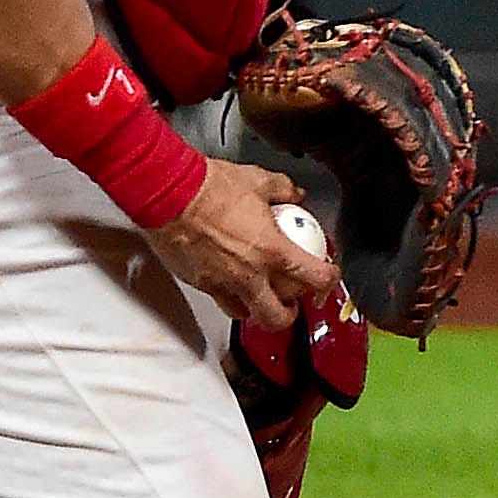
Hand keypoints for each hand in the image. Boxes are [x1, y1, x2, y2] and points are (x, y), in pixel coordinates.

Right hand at [149, 156, 343, 331]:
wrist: (169, 192)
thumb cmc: (209, 186)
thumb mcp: (258, 179)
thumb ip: (283, 189)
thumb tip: (294, 194)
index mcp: (271, 251)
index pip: (314, 278)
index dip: (328, 282)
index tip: (328, 276)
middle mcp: (248, 275)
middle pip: (277, 318)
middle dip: (289, 315)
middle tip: (291, 302)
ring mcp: (221, 283)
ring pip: (244, 313)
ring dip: (255, 308)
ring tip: (257, 295)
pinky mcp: (197, 282)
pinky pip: (217, 297)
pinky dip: (227, 292)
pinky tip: (226, 275)